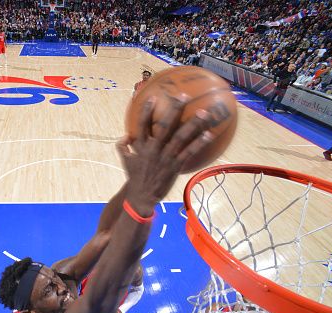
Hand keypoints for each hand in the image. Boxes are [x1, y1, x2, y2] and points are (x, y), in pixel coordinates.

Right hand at [117, 94, 212, 211]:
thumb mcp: (125, 160)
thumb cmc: (135, 177)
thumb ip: (123, 146)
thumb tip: (126, 135)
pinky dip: (199, 143)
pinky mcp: (175, 166)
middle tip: (183, 96)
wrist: (141, 197)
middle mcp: (153, 149)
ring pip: (180, 137)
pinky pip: (189, 152)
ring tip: (204, 112)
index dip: (146, 110)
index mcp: (140, 146)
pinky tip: (209, 134)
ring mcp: (165, 157)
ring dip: (193, 124)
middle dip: (174, 110)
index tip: (154, 97)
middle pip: (164, 126)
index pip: (142, 124)